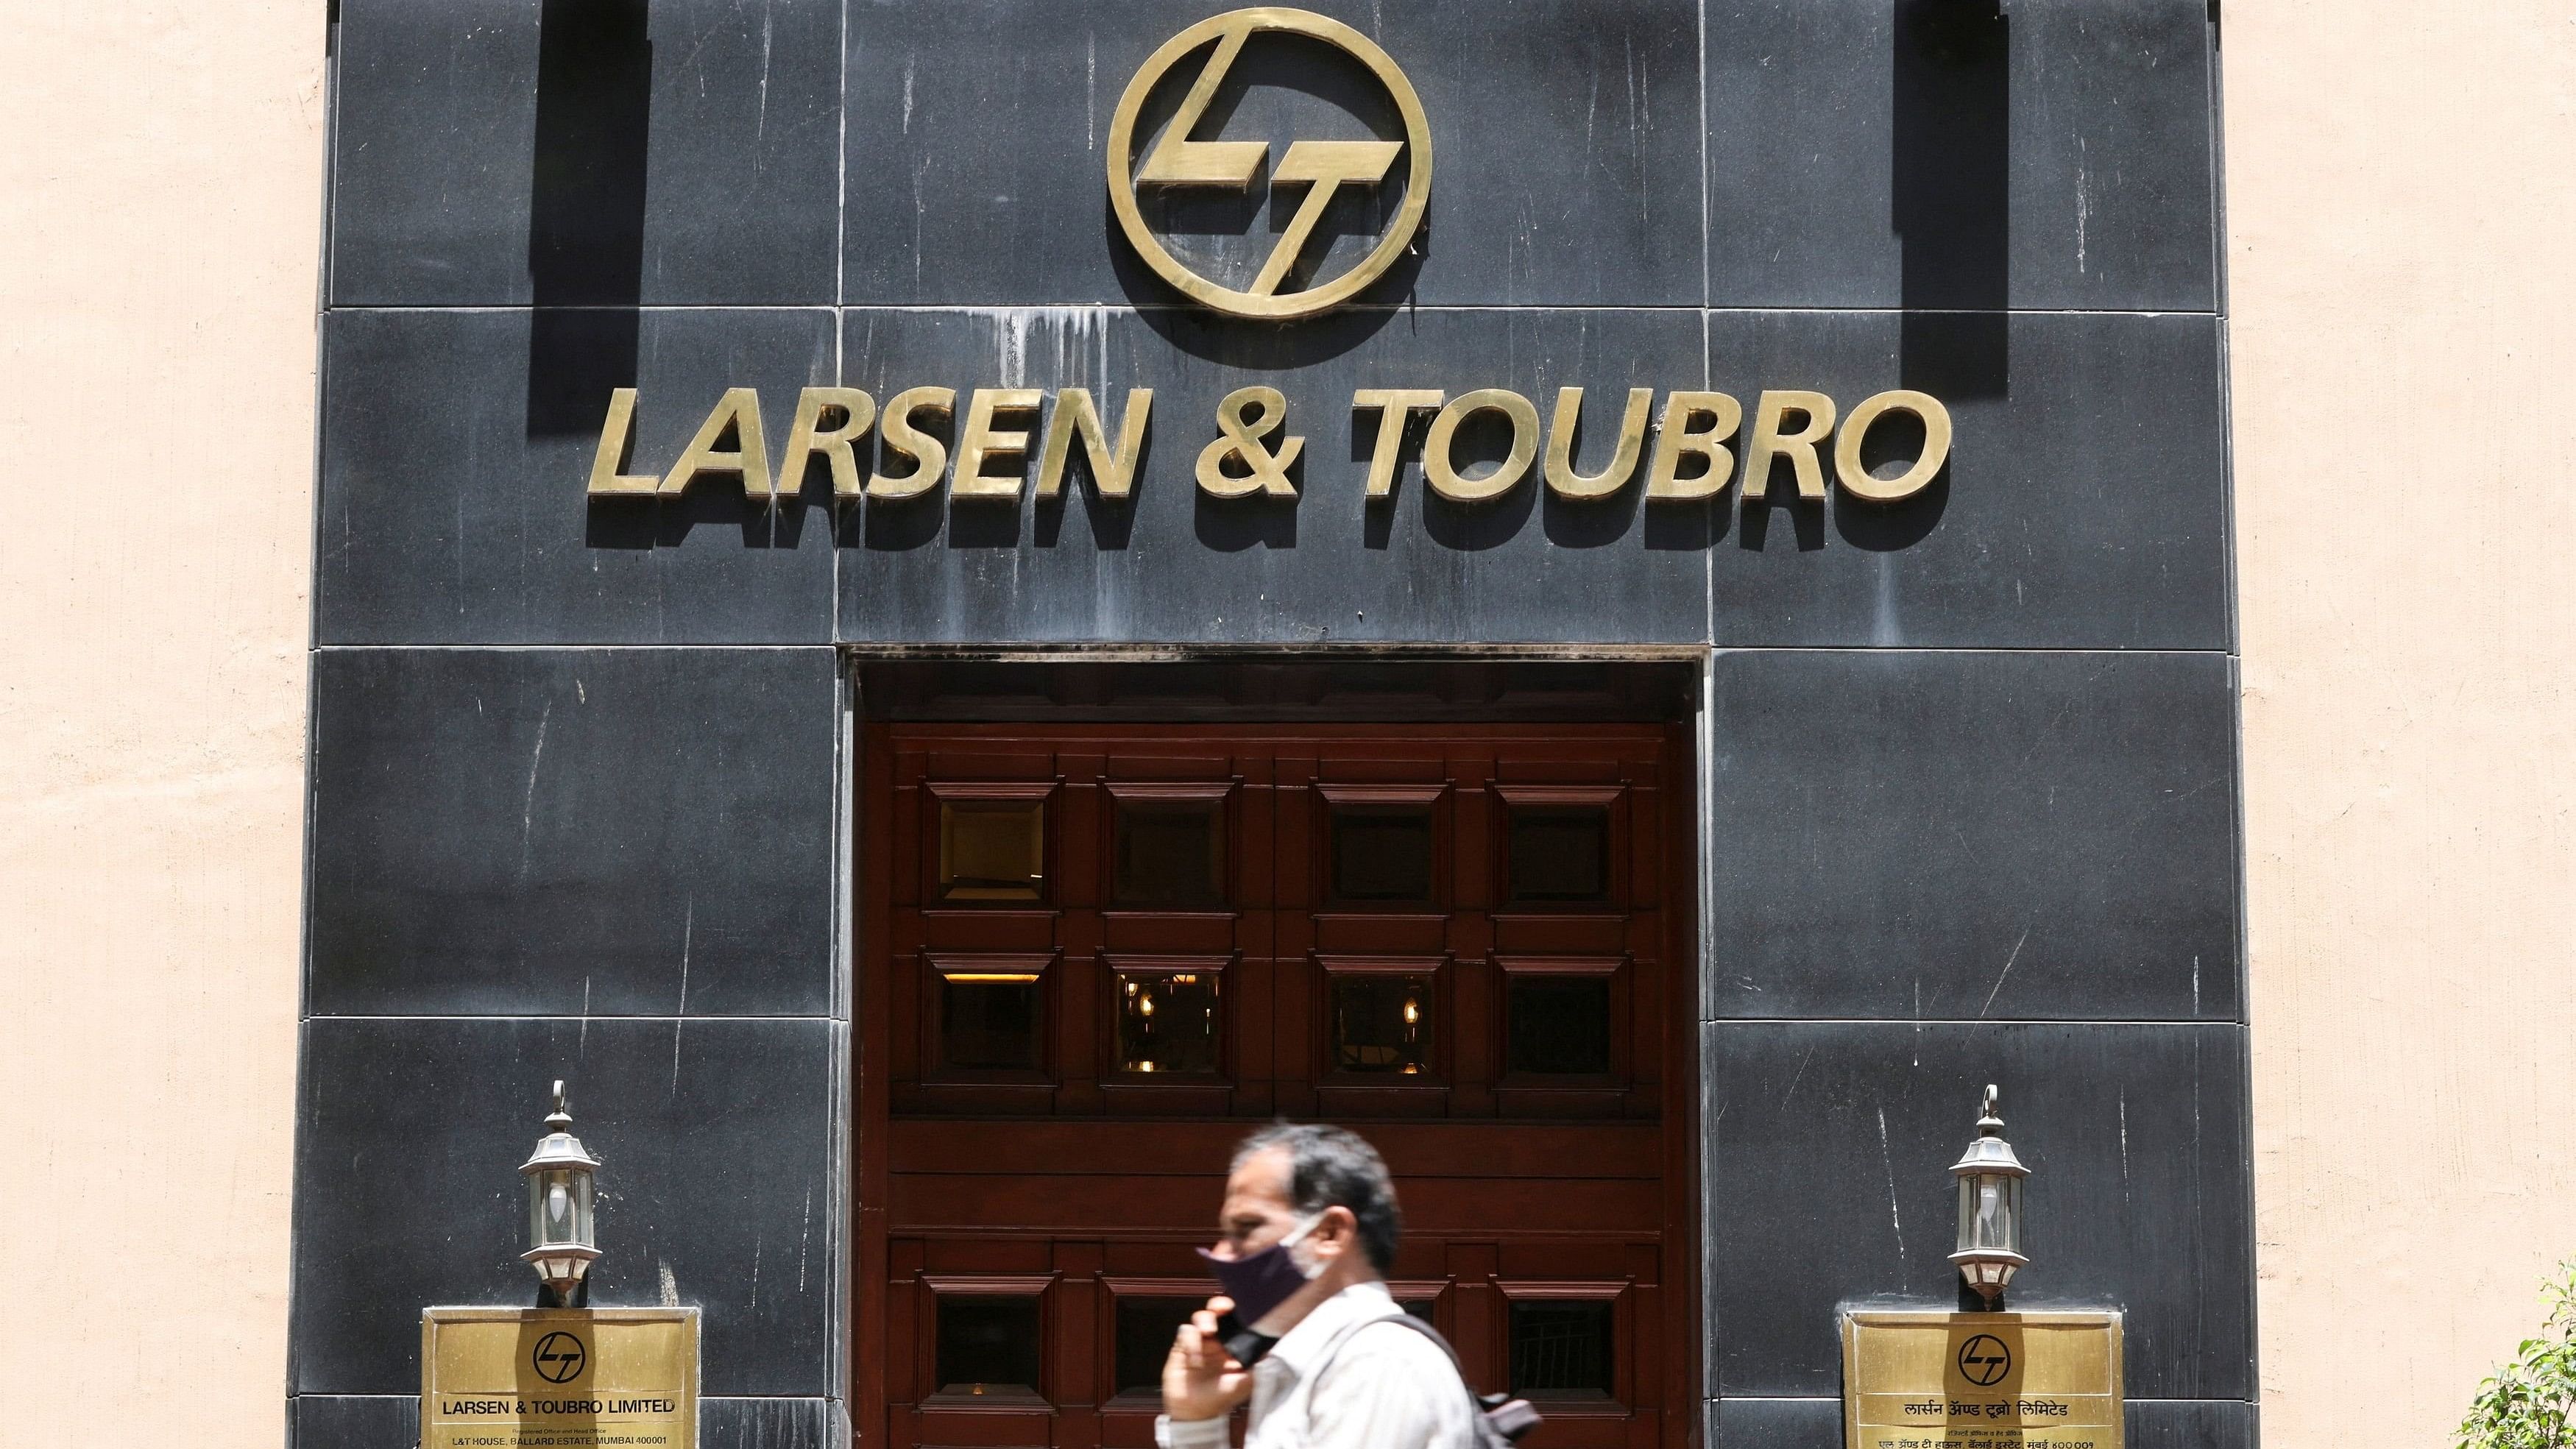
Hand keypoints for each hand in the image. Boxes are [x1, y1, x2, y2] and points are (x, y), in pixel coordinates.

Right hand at [1162, 1295, 1255, 1421]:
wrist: (1195, 1413)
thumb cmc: (1221, 1398)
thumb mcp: (1245, 1384)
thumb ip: (1257, 1366)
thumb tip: (1269, 1349)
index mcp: (1233, 1345)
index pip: (1236, 1320)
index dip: (1238, 1311)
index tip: (1241, 1308)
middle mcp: (1217, 1339)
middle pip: (1217, 1312)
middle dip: (1219, 1305)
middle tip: (1221, 1308)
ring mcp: (1199, 1341)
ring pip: (1201, 1317)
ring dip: (1205, 1319)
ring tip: (1208, 1331)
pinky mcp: (1182, 1346)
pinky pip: (1186, 1332)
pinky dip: (1191, 1341)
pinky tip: (1194, 1358)